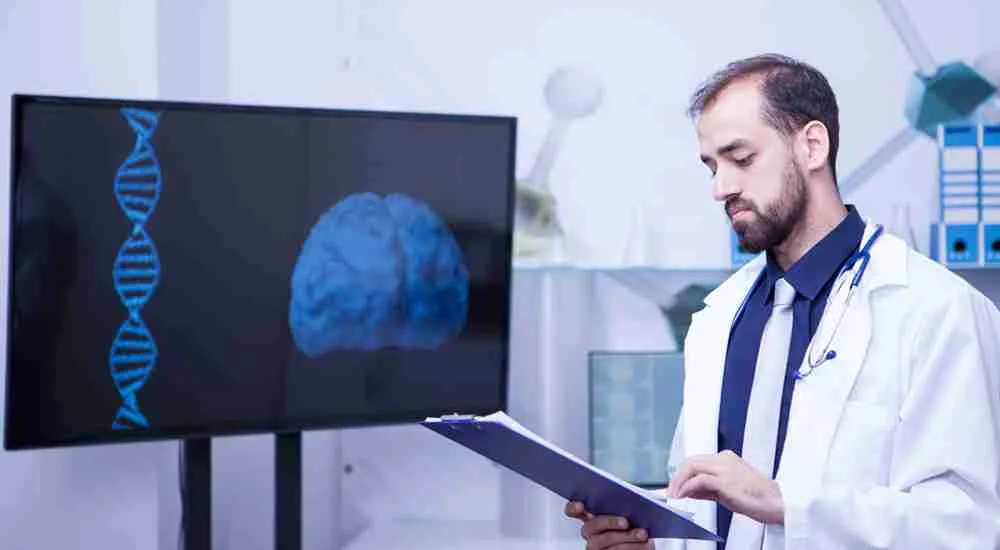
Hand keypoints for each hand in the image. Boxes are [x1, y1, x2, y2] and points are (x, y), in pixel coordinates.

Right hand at [564, 501, 652, 548]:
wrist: (645, 546)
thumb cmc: (638, 526)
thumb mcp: (632, 511)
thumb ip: (627, 502)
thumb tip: (634, 495)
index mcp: (592, 517)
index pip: (573, 511)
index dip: (572, 507)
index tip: (581, 505)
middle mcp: (591, 534)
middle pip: (590, 527)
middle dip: (609, 522)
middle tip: (625, 521)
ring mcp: (597, 549)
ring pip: (604, 544)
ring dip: (626, 538)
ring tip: (642, 534)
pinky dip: (633, 548)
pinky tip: (645, 544)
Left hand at [666, 450, 783, 524]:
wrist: (777, 503)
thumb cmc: (756, 498)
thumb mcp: (728, 490)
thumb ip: (708, 488)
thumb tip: (688, 490)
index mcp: (726, 459)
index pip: (697, 461)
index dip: (682, 474)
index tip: (674, 486)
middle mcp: (724, 459)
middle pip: (691, 461)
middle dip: (677, 477)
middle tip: (670, 492)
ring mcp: (725, 468)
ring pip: (692, 467)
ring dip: (679, 482)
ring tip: (674, 496)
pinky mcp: (726, 481)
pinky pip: (699, 480)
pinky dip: (687, 488)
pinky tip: (683, 496)